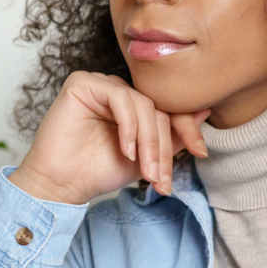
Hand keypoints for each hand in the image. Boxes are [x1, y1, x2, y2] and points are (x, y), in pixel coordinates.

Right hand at [8, 72, 210, 204]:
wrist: (61, 185)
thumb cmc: (97, 172)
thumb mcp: (146, 158)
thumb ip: (172, 136)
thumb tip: (205, 110)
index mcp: (132, 105)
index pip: (167, 109)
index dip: (187, 128)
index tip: (200, 152)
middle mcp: (118, 91)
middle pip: (157, 108)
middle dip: (163, 146)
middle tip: (159, 177)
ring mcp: (100, 84)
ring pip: (142, 104)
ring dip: (148, 140)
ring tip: (144, 169)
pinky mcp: (82, 83)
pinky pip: (119, 97)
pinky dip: (128, 126)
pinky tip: (125, 150)